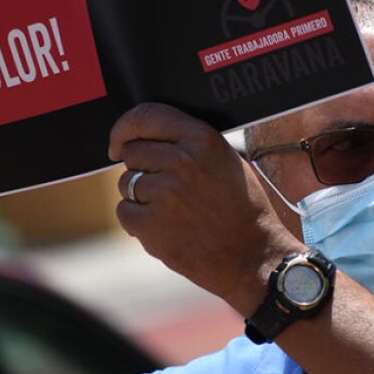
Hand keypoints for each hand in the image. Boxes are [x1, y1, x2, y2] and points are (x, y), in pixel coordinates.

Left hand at [109, 103, 300, 313]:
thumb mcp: (227, 162)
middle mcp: (182, 161)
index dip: (125, 128)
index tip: (119, 143)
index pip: (146, 116)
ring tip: (175, 213)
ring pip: (126, 183)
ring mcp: (165, 193)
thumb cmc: (242, 210)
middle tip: (168, 191)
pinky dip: (138, 222)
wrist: (254, 257)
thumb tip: (146, 139)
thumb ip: (189, 144)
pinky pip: (124, 212)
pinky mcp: (151, 224)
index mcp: (203, 140)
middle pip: (133, 153)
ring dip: (141, 197)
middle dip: (141, 169)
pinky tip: (167, 229)